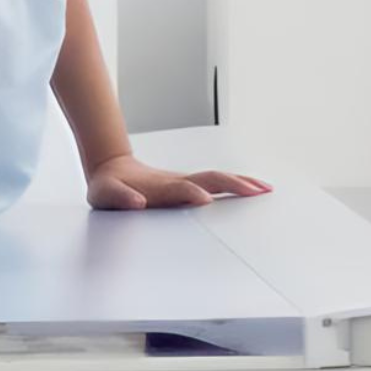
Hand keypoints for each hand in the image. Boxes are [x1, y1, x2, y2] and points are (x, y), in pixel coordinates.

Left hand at [89, 152, 270, 210]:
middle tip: (256, 191)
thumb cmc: (109, 186)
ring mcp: (186, 181)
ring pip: (218, 178)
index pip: (181, 189)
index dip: (192, 193)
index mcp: (160, 187)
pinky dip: (237, 184)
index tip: (206, 200)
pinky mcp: (190, 184)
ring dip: (241, 183)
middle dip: (232, 184)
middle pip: (210, 179)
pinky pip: (218, 182)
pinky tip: (254, 189)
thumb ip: (120, 197)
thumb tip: (137, 202)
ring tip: (266, 189)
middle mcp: (178, 181)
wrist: (112, 168)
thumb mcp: (105, 194)